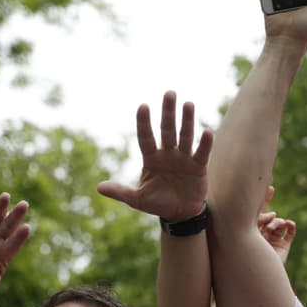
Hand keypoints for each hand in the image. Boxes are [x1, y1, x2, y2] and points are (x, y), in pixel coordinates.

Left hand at [99, 91, 212, 221]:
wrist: (180, 214)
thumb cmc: (158, 203)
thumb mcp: (137, 199)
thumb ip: (121, 192)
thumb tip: (98, 187)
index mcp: (151, 159)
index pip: (146, 138)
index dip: (144, 123)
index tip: (143, 106)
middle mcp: (167, 154)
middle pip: (167, 130)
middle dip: (168, 112)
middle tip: (169, 93)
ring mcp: (183, 158)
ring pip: (185, 136)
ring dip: (187, 121)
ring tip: (188, 104)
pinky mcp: (198, 167)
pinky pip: (201, 153)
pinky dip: (205, 144)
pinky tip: (207, 131)